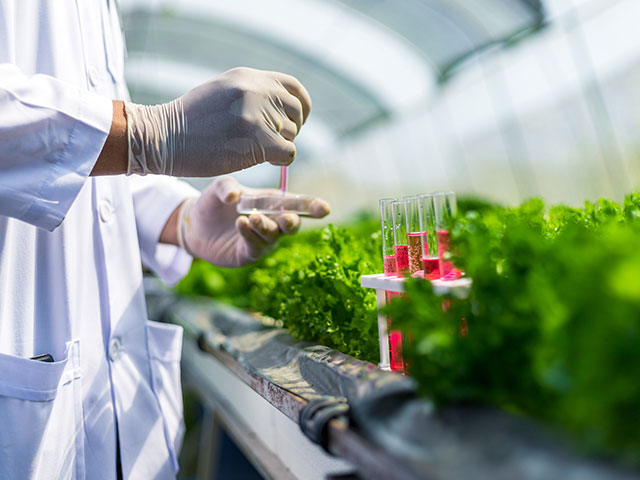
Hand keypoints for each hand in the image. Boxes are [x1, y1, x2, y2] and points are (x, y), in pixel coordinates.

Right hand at [125, 67, 311, 176]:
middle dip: (290, 129)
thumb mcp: (221, 92)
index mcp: (248, 77)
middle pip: (296, 112)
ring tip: (254, 150)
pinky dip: (280, 161)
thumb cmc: (188, 121)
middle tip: (272, 142)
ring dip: (279, 146)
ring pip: (291, 134)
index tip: (294, 120)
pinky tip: (262, 161)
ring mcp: (257, 114)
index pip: (293, 87)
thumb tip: (279, 107)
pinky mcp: (258, 139)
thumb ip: (251, 93)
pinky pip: (288, 153)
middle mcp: (256, 90)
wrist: (162, 137)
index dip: (300, 106)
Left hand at [178, 176, 329, 266]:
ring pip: (273, 235)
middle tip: (287, 219)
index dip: (312, 206)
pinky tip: (242, 223)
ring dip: (266, 227)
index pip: (296, 204)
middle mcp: (272, 222)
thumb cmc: (214, 202)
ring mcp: (262, 240)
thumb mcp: (219, 187)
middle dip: (292, 221)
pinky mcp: (248, 253)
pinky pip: (255, 245)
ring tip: (253, 218)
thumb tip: (234, 196)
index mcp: (272, 202)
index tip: (325, 208)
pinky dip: (250, 234)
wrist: (195, 224)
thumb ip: (227, 187)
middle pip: (291, 223)